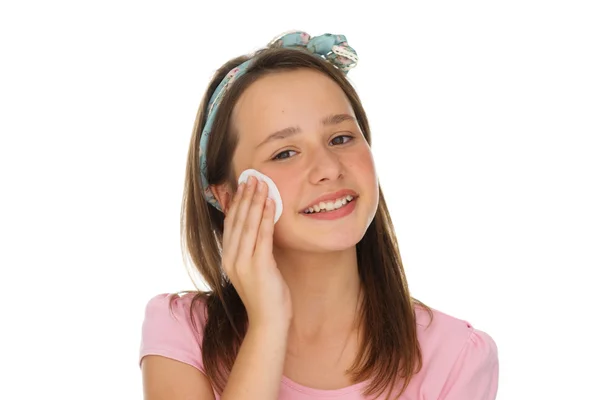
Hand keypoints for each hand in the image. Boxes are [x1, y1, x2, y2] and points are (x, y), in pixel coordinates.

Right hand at [222, 176, 291, 329]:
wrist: (268, 322)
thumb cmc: (266, 296)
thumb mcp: (254, 270)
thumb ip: (252, 250)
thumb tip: (258, 229)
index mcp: (228, 258)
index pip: (230, 224)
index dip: (236, 203)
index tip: (241, 186)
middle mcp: (232, 258)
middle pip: (237, 220)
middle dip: (245, 196)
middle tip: (251, 176)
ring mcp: (243, 262)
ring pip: (248, 224)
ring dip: (255, 201)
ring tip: (261, 182)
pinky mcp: (259, 266)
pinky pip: (262, 235)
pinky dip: (266, 216)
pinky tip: (270, 202)